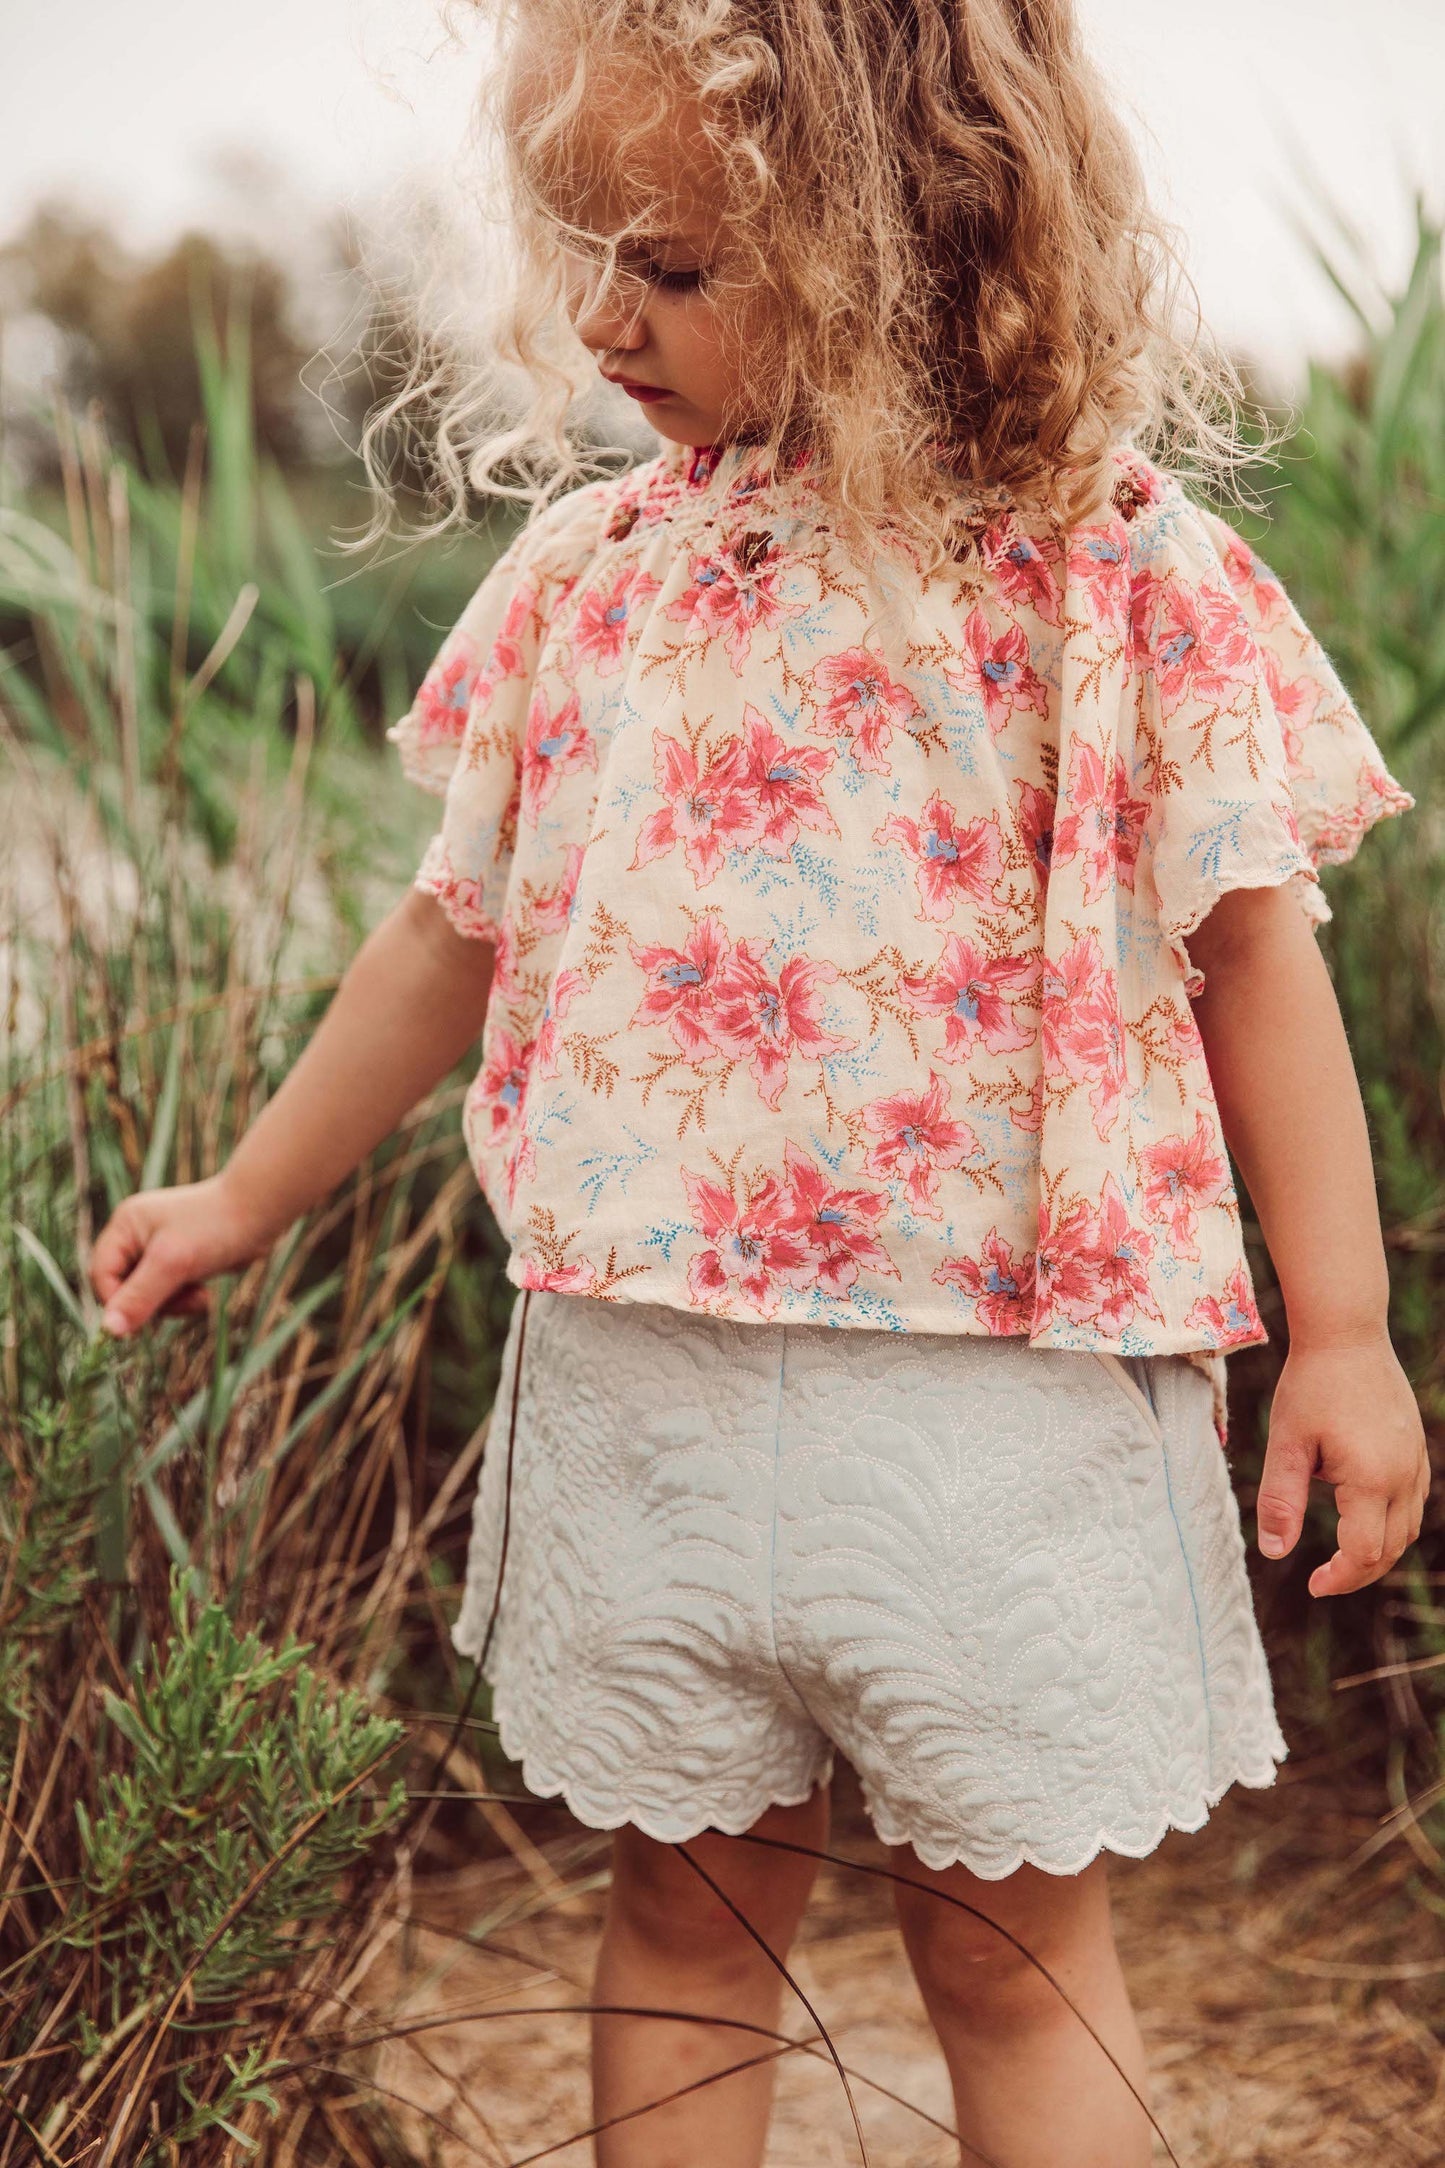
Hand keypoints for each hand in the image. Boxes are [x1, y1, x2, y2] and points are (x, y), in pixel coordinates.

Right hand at [89, 1174, 273, 1336]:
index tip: (141, 1321)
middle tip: (181, 1303)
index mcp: (125, 1226)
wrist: (262, 1212)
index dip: (117, 1301)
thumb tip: (109, 1332)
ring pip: (148, 1295)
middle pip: (123, 1288)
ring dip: (172, 1304)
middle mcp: (136, 1235)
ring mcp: (158, 1248)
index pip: (101, 1275)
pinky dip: (185, 1298)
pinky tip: (204, 1293)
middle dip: (151, 1303)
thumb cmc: (216, 1228)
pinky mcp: (180, 1260)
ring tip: (199, 1297)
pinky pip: (169, 1292)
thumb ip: (140, 1297)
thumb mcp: (173, 1264)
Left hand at [1255, 1338, 1429, 1596]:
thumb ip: (1281, 1500)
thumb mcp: (1287, 1443)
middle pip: (1391, 1549)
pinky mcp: (1417, 1449)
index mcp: (1373, 1479)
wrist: (1346, 1334)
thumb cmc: (1310, 1385)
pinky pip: (1414, 1503)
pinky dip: (1392, 1524)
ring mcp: (1416, 1462)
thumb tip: (1274, 1553)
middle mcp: (1404, 1476)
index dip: (1339, 1578)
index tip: (1312, 1585)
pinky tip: (1363, 1518)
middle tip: (1323, 1579)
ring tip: (1342, 1557)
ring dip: (1378, 1551)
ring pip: (1408, 1529)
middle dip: (1358, 1573)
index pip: (1363, 1553)